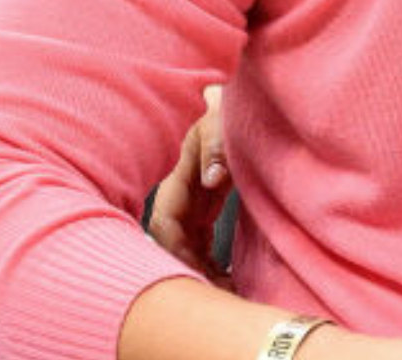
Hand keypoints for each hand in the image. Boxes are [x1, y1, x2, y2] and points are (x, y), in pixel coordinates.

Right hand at [149, 84, 231, 284]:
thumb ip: (217, 147)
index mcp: (180, 178)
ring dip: (199, 271)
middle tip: (212, 294)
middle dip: (185, 270)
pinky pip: (200, 243)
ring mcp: (192, 203)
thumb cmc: (228, 111)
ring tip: (224, 296)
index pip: (165, 222)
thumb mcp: (221, 123)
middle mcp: (181, 195)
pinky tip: (226, 280)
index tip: (194, 270)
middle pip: (173, 243)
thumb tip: (210, 179)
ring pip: (186, 247)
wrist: (235, 105)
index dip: (174, 248)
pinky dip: (209, 262)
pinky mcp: (205, 208)